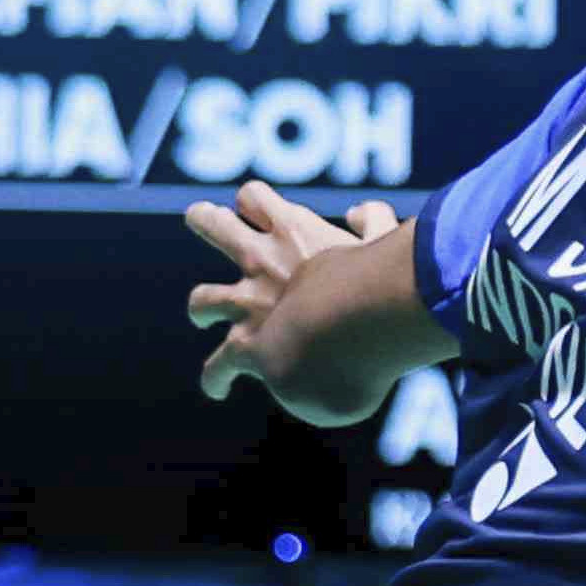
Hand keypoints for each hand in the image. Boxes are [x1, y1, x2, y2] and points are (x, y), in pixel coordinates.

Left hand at [186, 182, 402, 419]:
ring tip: (201, 313)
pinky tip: (217, 388)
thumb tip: (358, 213)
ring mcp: (248, 305)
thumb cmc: (377, 283)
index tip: (256, 211)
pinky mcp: (247, 347)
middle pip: (214, 225)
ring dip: (201, 306)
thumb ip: (374, 220)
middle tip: (201, 218)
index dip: (252, 203)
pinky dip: (216, 376)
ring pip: (204, 299)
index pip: (254, 198)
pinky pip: (220, 364)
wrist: (355, 328)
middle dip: (205, 221)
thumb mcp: (383, 238)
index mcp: (292, 230)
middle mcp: (260, 262)